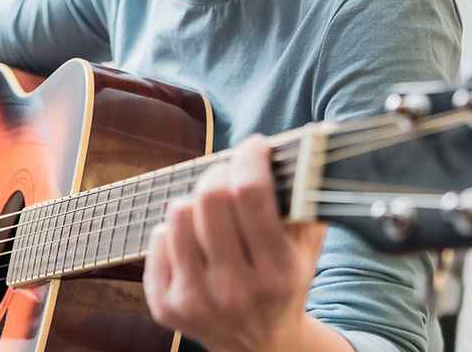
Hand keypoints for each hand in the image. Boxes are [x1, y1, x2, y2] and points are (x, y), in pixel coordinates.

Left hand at [142, 134, 326, 351]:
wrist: (260, 346)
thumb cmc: (285, 282)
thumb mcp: (307, 248)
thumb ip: (309, 199)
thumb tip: (313, 140)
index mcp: (278, 272)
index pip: (251, 194)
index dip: (250, 157)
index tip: (255, 146)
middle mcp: (236, 290)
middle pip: (211, 197)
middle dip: (220, 171)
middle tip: (229, 172)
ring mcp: (197, 300)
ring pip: (179, 214)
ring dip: (195, 200)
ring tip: (211, 210)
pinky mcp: (167, 308)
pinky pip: (157, 239)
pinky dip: (174, 231)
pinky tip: (193, 240)